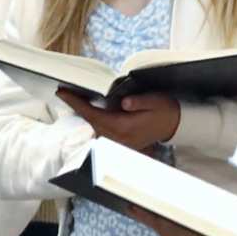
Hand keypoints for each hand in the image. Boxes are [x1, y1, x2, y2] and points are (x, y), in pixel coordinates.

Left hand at [56, 90, 178, 151]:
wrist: (174, 124)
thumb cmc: (164, 110)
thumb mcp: (155, 101)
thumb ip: (140, 101)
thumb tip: (124, 102)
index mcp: (125, 127)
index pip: (94, 115)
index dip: (76, 104)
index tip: (62, 92)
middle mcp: (119, 138)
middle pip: (90, 122)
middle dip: (76, 107)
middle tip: (63, 92)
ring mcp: (119, 143)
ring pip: (93, 128)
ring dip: (83, 114)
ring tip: (72, 98)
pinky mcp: (120, 143)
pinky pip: (100, 131)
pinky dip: (91, 120)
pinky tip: (87, 110)